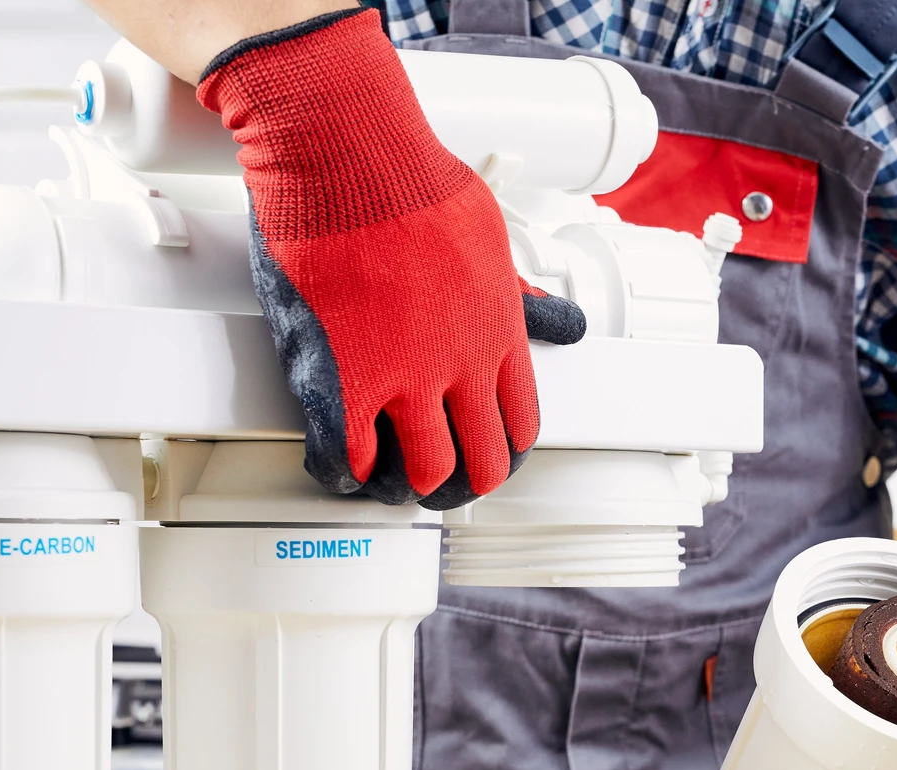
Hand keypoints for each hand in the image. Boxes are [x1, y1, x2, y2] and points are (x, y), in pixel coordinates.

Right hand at [197, 8, 585, 508]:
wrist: (345, 157)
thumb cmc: (410, 181)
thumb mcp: (491, 240)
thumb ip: (520, 294)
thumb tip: (559, 320)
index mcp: (499, 335)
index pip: (520, 424)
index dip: (505, 450)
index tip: (490, 453)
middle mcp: (457, 366)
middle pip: (479, 463)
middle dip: (462, 483)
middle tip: (443, 484)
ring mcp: (399, 379)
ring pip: (417, 473)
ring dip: (405, 486)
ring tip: (392, 484)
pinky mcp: (338, 382)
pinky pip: (344, 459)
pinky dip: (344, 476)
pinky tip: (342, 473)